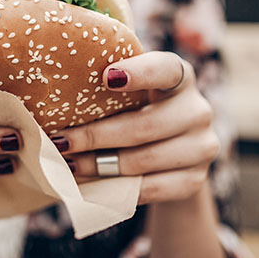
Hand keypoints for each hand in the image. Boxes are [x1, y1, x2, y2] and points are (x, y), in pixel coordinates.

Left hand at [52, 52, 219, 203]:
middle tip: (60, 142)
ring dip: (99, 165)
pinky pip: (151, 188)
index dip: (140, 72)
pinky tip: (90, 183)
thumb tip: (57, 83)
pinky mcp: (195, 180)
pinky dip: (116, 187)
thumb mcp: (131, 89)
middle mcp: (198, 109)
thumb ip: (110, 81)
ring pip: (143, 160)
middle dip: (96, 136)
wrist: (173, 149)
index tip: (107, 77)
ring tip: (68, 164)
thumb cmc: (138, 107)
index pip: (165, 69)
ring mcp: (202, 147)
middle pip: (144, 126)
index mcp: (180, 75)